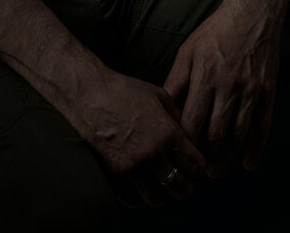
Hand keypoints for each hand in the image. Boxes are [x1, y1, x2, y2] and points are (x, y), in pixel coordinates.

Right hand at [76, 71, 206, 206]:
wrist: (89, 95)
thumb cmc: (122, 90)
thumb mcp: (158, 95)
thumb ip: (176, 115)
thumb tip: (186, 130)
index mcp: (167, 133)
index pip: (195, 164)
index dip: (200, 168)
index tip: (198, 169)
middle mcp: (153, 154)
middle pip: (180, 187)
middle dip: (187, 187)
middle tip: (186, 184)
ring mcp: (132, 167)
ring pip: (157, 198)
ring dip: (165, 196)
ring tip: (166, 191)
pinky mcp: (114, 174)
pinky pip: (132, 199)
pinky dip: (139, 200)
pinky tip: (142, 192)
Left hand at [163, 0, 281, 175]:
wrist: (253, 14)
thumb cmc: (216, 31)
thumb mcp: (188, 49)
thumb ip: (176, 79)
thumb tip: (164, 107)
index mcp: (205, 76)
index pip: (193, 121)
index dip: (185, 142)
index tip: (179, 153)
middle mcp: (228, 87)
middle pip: (215, 134)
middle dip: (205, 157)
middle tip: (197, 171)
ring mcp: (251, 91)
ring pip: (238, 135)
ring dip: (227, 157)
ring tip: (216, 170)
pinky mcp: (268, 92)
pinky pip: (263, 127)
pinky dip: (256, 149)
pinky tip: (248, 164)